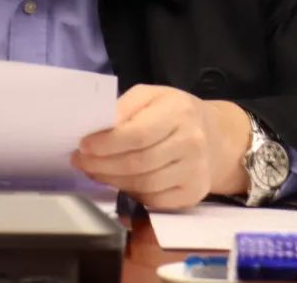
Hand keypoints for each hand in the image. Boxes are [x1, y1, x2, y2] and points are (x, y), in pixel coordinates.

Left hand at [71, 84, 251, 210]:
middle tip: (80, 162)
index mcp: (178, 111)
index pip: (137, 134)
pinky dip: (132, 194)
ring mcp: (195, 171)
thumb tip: (96, 130)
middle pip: (138, 163)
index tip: (83, 146)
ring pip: (144, 185)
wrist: (216, 137)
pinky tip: (120, 182)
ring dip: (112, 181)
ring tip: (95, 172)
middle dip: (102, 165)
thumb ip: (124, 108)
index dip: (106, 143)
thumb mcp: (150, 96)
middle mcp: (191, 142)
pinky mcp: (194, 193)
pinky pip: (155, 200)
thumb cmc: (174, 112)